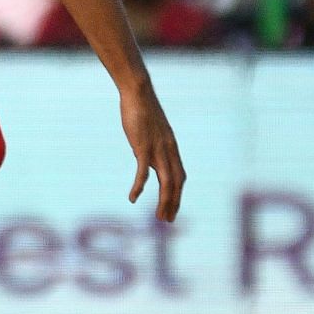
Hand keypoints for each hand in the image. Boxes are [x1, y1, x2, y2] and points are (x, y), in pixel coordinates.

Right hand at [120, 82, 184, 221]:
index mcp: (171, 147)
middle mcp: (168, 151)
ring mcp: (157, 150)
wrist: (139, 93)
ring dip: (164, 201)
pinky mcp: (143, 147)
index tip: (172, 208)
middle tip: (167, 220)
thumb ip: (149, 145)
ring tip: (160, 216)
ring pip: (166, 182)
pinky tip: (133, 198)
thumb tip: (143, 156)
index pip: (180, 176)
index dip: (177, 194)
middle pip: (176, 183)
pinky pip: (143, 172)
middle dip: (173, 203)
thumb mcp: (150, 131)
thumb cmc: (142, 109)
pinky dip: (139, 187)